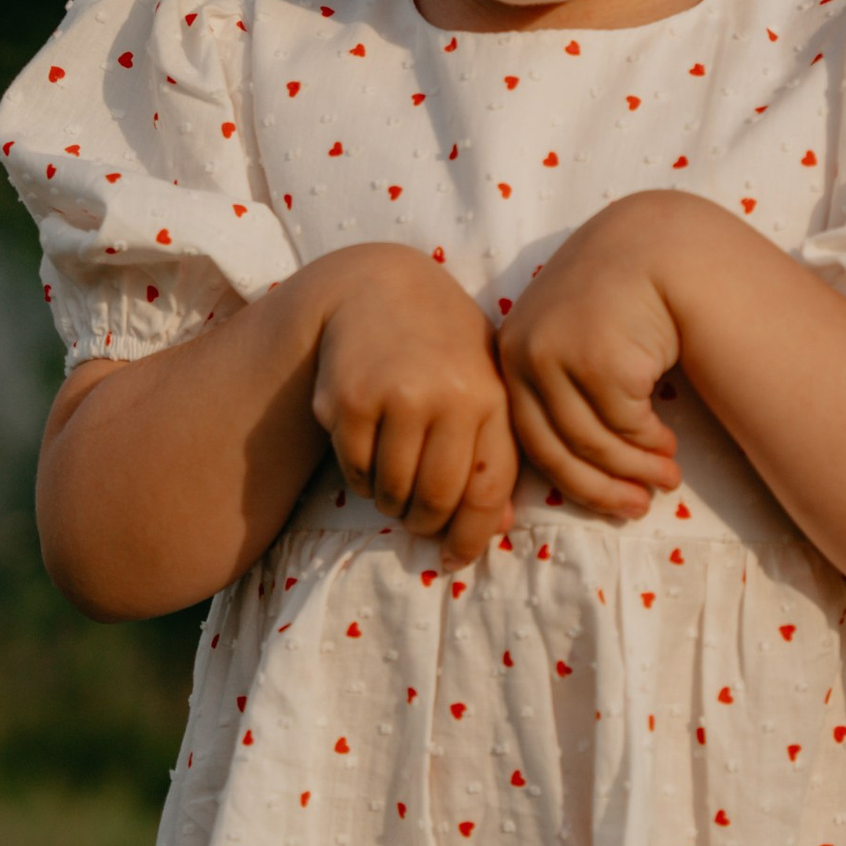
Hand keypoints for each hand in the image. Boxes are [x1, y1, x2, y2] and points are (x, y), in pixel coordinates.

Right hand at [307, 246, 519, 565]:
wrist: (375, 287)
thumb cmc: (440, 344)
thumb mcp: (481, 382)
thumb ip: (492, 449)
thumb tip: (496, 527)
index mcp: (491, 395)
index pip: (487, 488)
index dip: (471, 535)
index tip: (455, 558)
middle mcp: (448, 395)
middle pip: (437, 498)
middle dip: (424, 523)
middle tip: (416, 521)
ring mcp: (397, 396)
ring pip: (392, 491)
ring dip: (391, 504)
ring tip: (393, 486)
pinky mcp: (349, 400)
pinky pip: (355, 470)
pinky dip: (360, 477)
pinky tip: (367, 450)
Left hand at [498, 194, 691, 517]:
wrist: (658, 246)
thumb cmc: (620, 298)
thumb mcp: (573, 337)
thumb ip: (563, 391)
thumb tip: (578, 472)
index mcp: (509, 353)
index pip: (529, 439)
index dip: (571, 481)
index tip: (607, 503)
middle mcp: (522, 355)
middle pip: (555, 450)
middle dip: (600, 489)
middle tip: (638, 508)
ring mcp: (556, 357)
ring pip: (594, 444)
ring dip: (635, 469)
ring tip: (666, 478)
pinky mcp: (596, 360)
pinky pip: (626, 424)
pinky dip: (650, 443)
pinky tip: (669, 443)